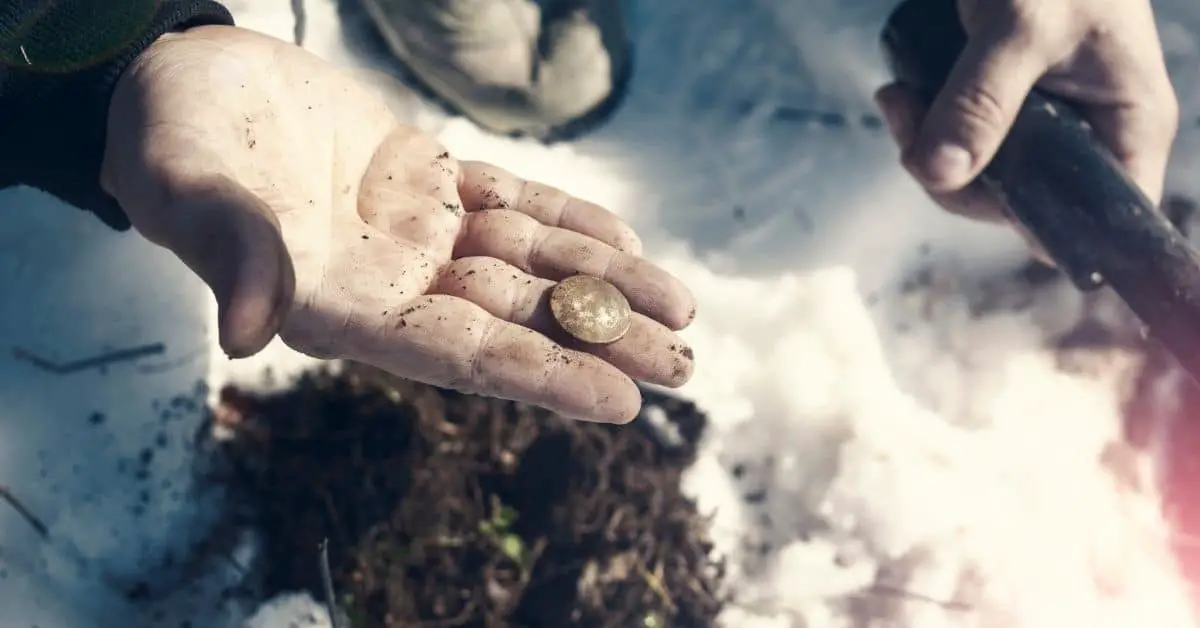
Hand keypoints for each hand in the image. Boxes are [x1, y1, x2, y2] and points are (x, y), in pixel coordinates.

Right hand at [99, 26, 695, 423]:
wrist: (187, 77)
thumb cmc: (173, 137)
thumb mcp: (185, 187)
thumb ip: (231, 253)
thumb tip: (249, 337)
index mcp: (340, 306)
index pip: (456, 353)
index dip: (539, 376)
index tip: (619, 403)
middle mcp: (389, 281)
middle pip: (514, 318)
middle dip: (597, 340)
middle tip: (682, 366)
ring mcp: (414, 232)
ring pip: (527, 264)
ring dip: (602, 284)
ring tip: (680, 309)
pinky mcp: (427, 182)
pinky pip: (511, 206)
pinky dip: (566, 222)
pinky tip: (622, 242)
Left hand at [875, 0, 1178, 224]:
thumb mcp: (1019, 26)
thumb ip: (981, 100)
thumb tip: (939, 173)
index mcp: (1128, 125)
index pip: (1100, 219)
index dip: (1039, 225)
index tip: (975, 190)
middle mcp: (1091, 136)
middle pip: (1019, 207)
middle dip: (954, 177)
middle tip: (908, 122)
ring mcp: (1046, 128)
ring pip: (978, 177)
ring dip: (926, 149)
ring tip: (898, 100)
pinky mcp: (1003, 110)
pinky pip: (958, 145)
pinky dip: (923, 130)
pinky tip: (901, 95)